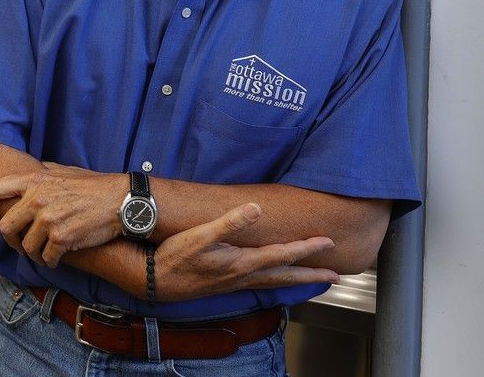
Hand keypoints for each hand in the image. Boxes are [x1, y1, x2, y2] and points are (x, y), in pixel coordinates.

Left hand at [0, 163, 128, 266]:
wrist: (120, 201)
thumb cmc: (94, 186)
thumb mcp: (63, 171)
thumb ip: (41, 175)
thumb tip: (27, 176)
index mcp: (35, 181)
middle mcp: (37, 199)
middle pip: (6, 226)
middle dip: (12, 239)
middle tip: (20, 245)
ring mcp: (48, 220)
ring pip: (26, 247)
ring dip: (34, 253)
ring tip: (44, 253)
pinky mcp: (61, 239)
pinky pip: (46, 257)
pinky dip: (51, 261)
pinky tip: (58, 258)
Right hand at [154, 202, 339, 300]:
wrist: (156, 281)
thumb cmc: (176, 257)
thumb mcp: (200, 235)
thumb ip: (229, 221)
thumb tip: (256, 208)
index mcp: (241, 262)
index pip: (282, 254)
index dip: (306, 248)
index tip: (327, 242)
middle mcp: (243, 276)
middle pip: (285, 275)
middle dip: (312, 274)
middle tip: (336, 277)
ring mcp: (235, 283)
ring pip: (275, 283)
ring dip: (298, 281)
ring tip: (316, 281)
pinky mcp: (226, 285)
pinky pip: (261, 284)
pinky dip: (277, 282)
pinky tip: (275, 279)